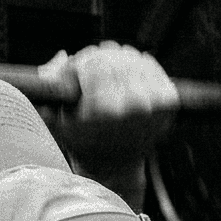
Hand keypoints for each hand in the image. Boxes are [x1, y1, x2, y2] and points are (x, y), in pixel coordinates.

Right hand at [37, 42, 177, 171]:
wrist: (114, 163)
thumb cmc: (82, 139)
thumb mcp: (57, 116)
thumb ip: (51, 83)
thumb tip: (64, 56)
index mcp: (104, 108)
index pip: (93, 61)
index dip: (80, 62)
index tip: (76, 71)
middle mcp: (133, 105)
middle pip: (113, 56)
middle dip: (98, 58)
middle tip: (91, 69)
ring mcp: (154, 102)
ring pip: (131, 57)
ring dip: (117, 58)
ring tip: (107, 72)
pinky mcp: (169, 99)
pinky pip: (149, 63)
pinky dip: (137, 62)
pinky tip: (127, 73)